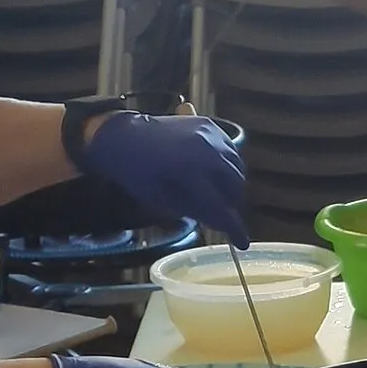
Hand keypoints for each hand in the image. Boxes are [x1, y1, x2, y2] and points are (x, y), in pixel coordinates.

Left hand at [77, 111, 247, 245]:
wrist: (123, 135)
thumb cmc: (136, 172)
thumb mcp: (161, 199)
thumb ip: (194, 210)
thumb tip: (221, 221)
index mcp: (192, 174)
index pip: (221, 208)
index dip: (234, 229)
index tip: (242, 243)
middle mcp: (208, 152)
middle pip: (235, 187)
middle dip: (232, 204)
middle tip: (223, 215)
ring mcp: (211, 135)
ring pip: (237, 168)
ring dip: (232, 184)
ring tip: (220, 194)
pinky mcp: (209, 124)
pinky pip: (231, 150)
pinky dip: (228, 164)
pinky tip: (216, 173)